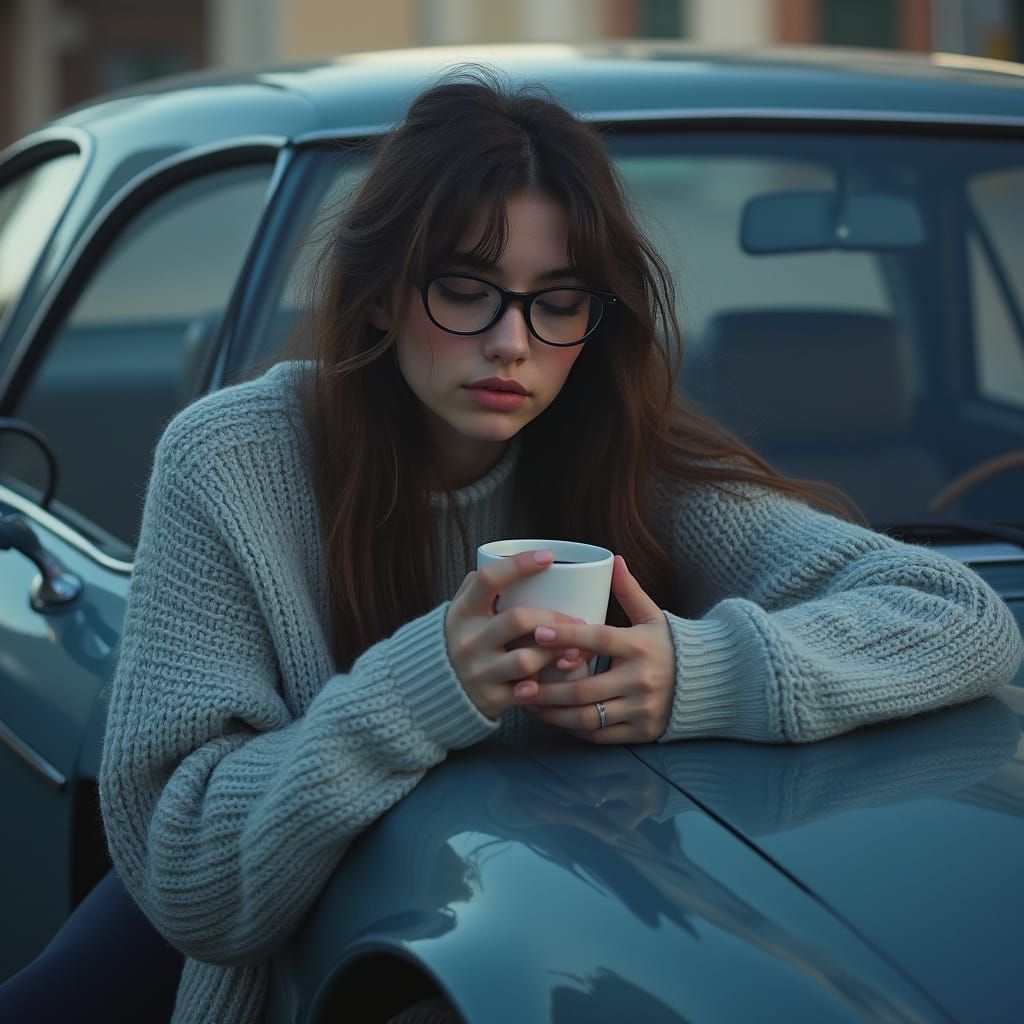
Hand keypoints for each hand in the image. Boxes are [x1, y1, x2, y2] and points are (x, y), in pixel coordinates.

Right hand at [445, 549, 593, 719]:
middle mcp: (468, 641)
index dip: (520, 565)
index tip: (549, 557)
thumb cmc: (459, 643)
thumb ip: (474, 588)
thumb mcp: (458, 613)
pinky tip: (559, 677)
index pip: (489, 579)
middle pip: (518, 620)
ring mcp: (478, 672)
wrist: (434, 693)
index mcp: (462, 613)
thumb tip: (495, 558)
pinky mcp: (490, 699)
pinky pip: (526, 692)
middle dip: (554, 618)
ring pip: (526, 659)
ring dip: (555, 653)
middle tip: (578, 621)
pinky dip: (546, 685)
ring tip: (574, 650)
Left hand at [519, 556, 675, 742]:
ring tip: (528, 703)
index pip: (599, 640)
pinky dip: (572, 728)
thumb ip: (629, 591)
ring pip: (588, 717)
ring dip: (553, 713)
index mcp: (640, 646)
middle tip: (519, 681)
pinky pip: (599, 735)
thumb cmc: (669, 646)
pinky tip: (553, 718)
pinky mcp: (640, 732)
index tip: (538, 632)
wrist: (708, 683)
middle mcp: (641, 680)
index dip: (567, 637)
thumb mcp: (653, 617)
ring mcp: (640, 709)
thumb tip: (613, 559)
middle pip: (585, 688)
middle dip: (548, 688)